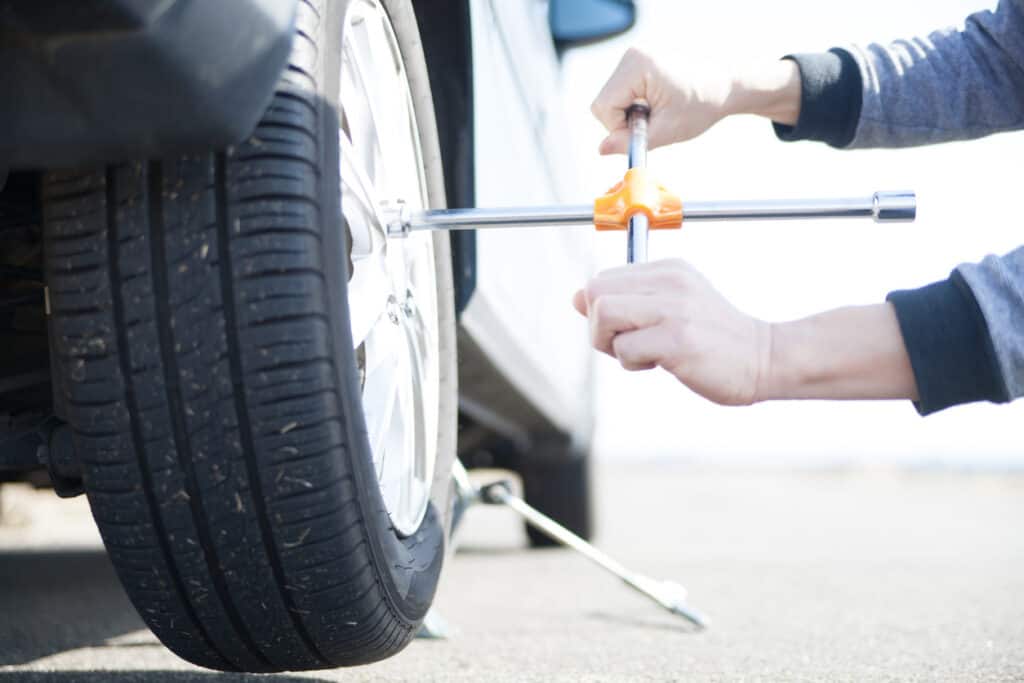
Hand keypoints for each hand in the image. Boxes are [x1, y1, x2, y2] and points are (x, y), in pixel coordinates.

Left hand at [573, 260, 771, 405]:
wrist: (766, 358)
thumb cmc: (715, 339)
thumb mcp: (671, 307)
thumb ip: (627, 301)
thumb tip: (576, 297)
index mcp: (668, 269)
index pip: (602, 280)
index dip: (601, 312)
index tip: (628, 330)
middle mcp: (669, 281)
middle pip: (594, 292)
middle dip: (597, 326)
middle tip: (625, 344)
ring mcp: (674, 309)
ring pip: (603, 315)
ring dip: (611, 344)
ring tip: (641, 354)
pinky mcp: (678, 339)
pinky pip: (624, 348)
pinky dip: (632, 363)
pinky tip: (659, 364)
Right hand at [591, 48, 731, 154]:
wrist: (726, 86)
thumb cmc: (702, 105)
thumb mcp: (666, 130)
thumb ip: (630, 142)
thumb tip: (600, 149)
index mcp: (638, 66)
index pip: (603, 107)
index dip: (619, 128)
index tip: (646, 131)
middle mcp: (632, 56)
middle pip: (603, 102)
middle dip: (622, 121)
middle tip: (653, 124)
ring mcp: (634, 57)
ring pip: (609, 99)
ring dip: (628, 114)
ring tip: (658, 113)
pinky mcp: (638, 62)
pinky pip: (620, 92)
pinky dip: (633, 105)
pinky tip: (656, 105)